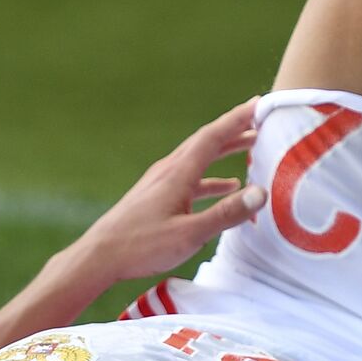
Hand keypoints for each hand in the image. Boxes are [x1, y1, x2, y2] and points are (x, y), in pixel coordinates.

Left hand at [70, 97, 265, 286]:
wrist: (100, 255)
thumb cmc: (141, 245)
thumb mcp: (190, 234)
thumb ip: (226, 213)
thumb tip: (260, 193)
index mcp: (178, 173)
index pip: (213, 137)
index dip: (237, 119)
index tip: (258, 105)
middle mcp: (169, 170)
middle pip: (207, 142)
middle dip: (234, 129)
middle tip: (259, 120)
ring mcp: (161, 182)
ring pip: (199, 158)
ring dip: (225, 150)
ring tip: (249, 145)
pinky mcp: (157, 195)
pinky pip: (191, 178)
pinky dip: (212, 177)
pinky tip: (225, 186)